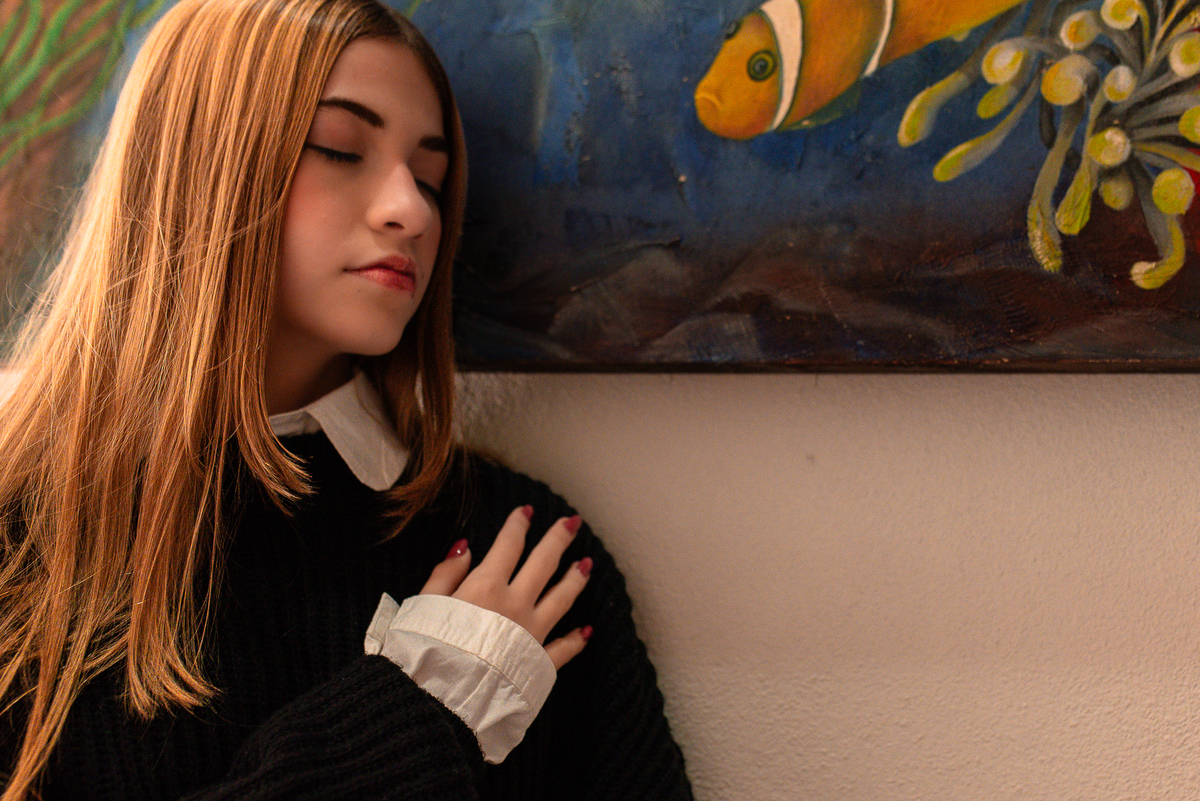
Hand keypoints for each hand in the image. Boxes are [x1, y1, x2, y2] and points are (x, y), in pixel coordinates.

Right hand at [420, 505, 592, 669]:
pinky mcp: (538, 663)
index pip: (508, 546)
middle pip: (543, 564)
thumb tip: (466, 547)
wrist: (441, 700)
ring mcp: (531, 633)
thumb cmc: (425, 651)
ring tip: (587, 564)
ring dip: (575, 579)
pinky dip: (577, 639)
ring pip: (562, 599)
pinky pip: (564, 649)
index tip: (527, 511)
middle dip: (558, 539)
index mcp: (486, 587)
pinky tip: (587, 630)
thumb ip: (446, 574)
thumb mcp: (425, 604)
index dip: (518, 525)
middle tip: (572, 522)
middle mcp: (515, 605)